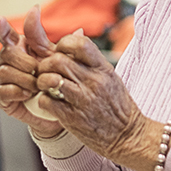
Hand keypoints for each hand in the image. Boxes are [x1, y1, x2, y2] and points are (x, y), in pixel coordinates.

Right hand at [0, 6, 63, 136]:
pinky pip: (3, 90)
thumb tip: (80, 30)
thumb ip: (66, 46)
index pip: (6, 34)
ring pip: (5, 71)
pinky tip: (28, 94)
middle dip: (26, 62)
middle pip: (8, 52)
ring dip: (25, 79)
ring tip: (38, 86)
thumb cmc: (54, 82)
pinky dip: (18, 91)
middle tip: (39, 71)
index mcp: (19, 48)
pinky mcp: (0, 98)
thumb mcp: (60, 63)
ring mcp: (1, 79)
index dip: (1, 27)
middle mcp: (6, 61)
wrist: (54, 111)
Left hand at [33, 30, 157, 170]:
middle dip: (46, 63)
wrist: (128, 136)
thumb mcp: (110, 77)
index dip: (64, 43)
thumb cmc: (119, 107)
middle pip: (58, 60)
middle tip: (46, 71)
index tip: (60, 52)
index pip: (80, 43)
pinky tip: (49, 102)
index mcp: (103, 69)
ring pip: (50, 79)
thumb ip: (92, 60)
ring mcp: (82, 100)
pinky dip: (43, 100)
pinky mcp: (72, 118)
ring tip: (45, 86)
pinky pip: (47, 101)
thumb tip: (76, 34)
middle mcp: (93, 82)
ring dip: (42, 81)